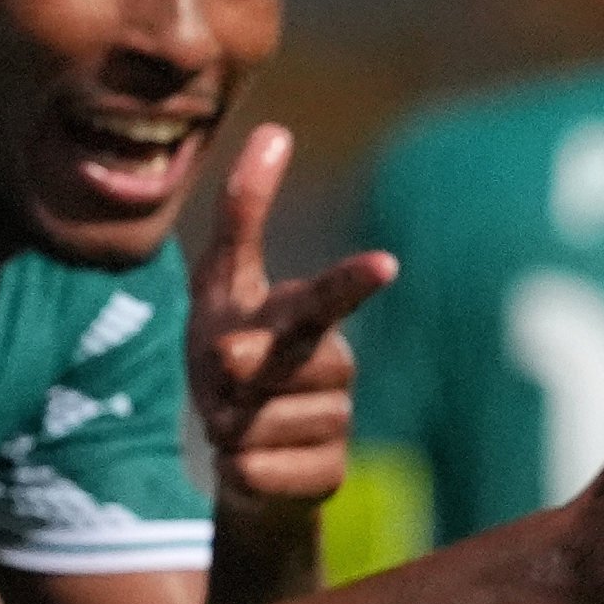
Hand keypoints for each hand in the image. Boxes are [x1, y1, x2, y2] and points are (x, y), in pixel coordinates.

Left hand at [188, 124, 394, 521]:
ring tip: (237, 423)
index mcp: (306, 319)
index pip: (329, 296)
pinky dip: (240, 471)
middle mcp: (333, 366)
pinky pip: (260, 472)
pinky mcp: (327, 475)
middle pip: (277, 367)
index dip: (352, 279)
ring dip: (231, 427)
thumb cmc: (231, 357)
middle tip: (224, 376)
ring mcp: (337, 422)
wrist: (238, 455)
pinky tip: (247, 463)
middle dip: (239, 372)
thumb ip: (241, 217)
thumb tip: (274, 129)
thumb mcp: (220, 286)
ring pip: (262, 424)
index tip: (383, 264)